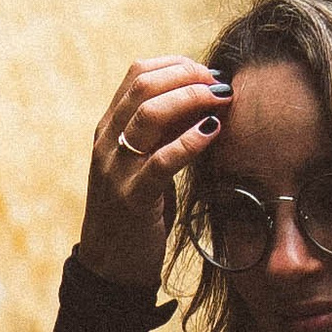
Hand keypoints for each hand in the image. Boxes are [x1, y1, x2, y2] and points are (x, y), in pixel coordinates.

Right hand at [78, 55, 230, 291]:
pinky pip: (162, 161)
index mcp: (109, 128)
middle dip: (189, 76)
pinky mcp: (132, 198)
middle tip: (222, 83)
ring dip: (193, 99)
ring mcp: (115, 169)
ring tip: (223, 100)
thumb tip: (208, 101)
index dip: (177, 64)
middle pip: (144, 85)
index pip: (137, 73)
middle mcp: (107, 142)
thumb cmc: (137, 211)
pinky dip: (191, 141)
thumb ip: (166, 134)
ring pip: (149, 115)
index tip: (209, 72)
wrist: (110, 266)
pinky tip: (214, 131)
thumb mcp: (146, 163)